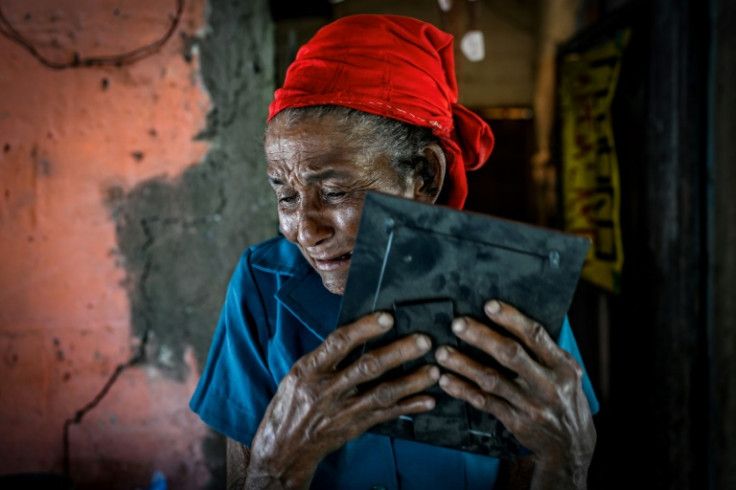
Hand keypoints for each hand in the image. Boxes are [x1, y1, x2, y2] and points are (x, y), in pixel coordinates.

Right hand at [247, 312, 439, 488]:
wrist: (283, 446)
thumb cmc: (292, 402)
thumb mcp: (299, 372)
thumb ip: (326, 356)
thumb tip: (360, 330)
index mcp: (309, 369)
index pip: (338, 344)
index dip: (363, 329)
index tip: (387, 317)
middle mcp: (326, 390)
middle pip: (367, 368)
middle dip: (398, 353)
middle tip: (423, 341)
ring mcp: (342, 411)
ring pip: (381, 394)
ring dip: (411, 382)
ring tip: (434, 371)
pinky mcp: (354, 427)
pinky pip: (386, 416)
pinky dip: (408, 408)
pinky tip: (428, 400)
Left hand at [435, 300, 595, 488]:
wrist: (572, 443)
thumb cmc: (563, 396)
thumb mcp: (566, 371)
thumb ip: (544, 349)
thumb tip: (510, 317)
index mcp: (562, 365)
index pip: (535, 335)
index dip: (511, 318)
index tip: (488, 305)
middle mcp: (548, 384)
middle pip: (510, 355)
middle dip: (481, 336)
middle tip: (457, 324)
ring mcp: (531, 405)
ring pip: (492, 380)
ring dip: (463, 364)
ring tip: (442, 353)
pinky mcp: (516, 422)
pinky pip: (485, 402)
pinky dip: (463, 390)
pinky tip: (446, 380)